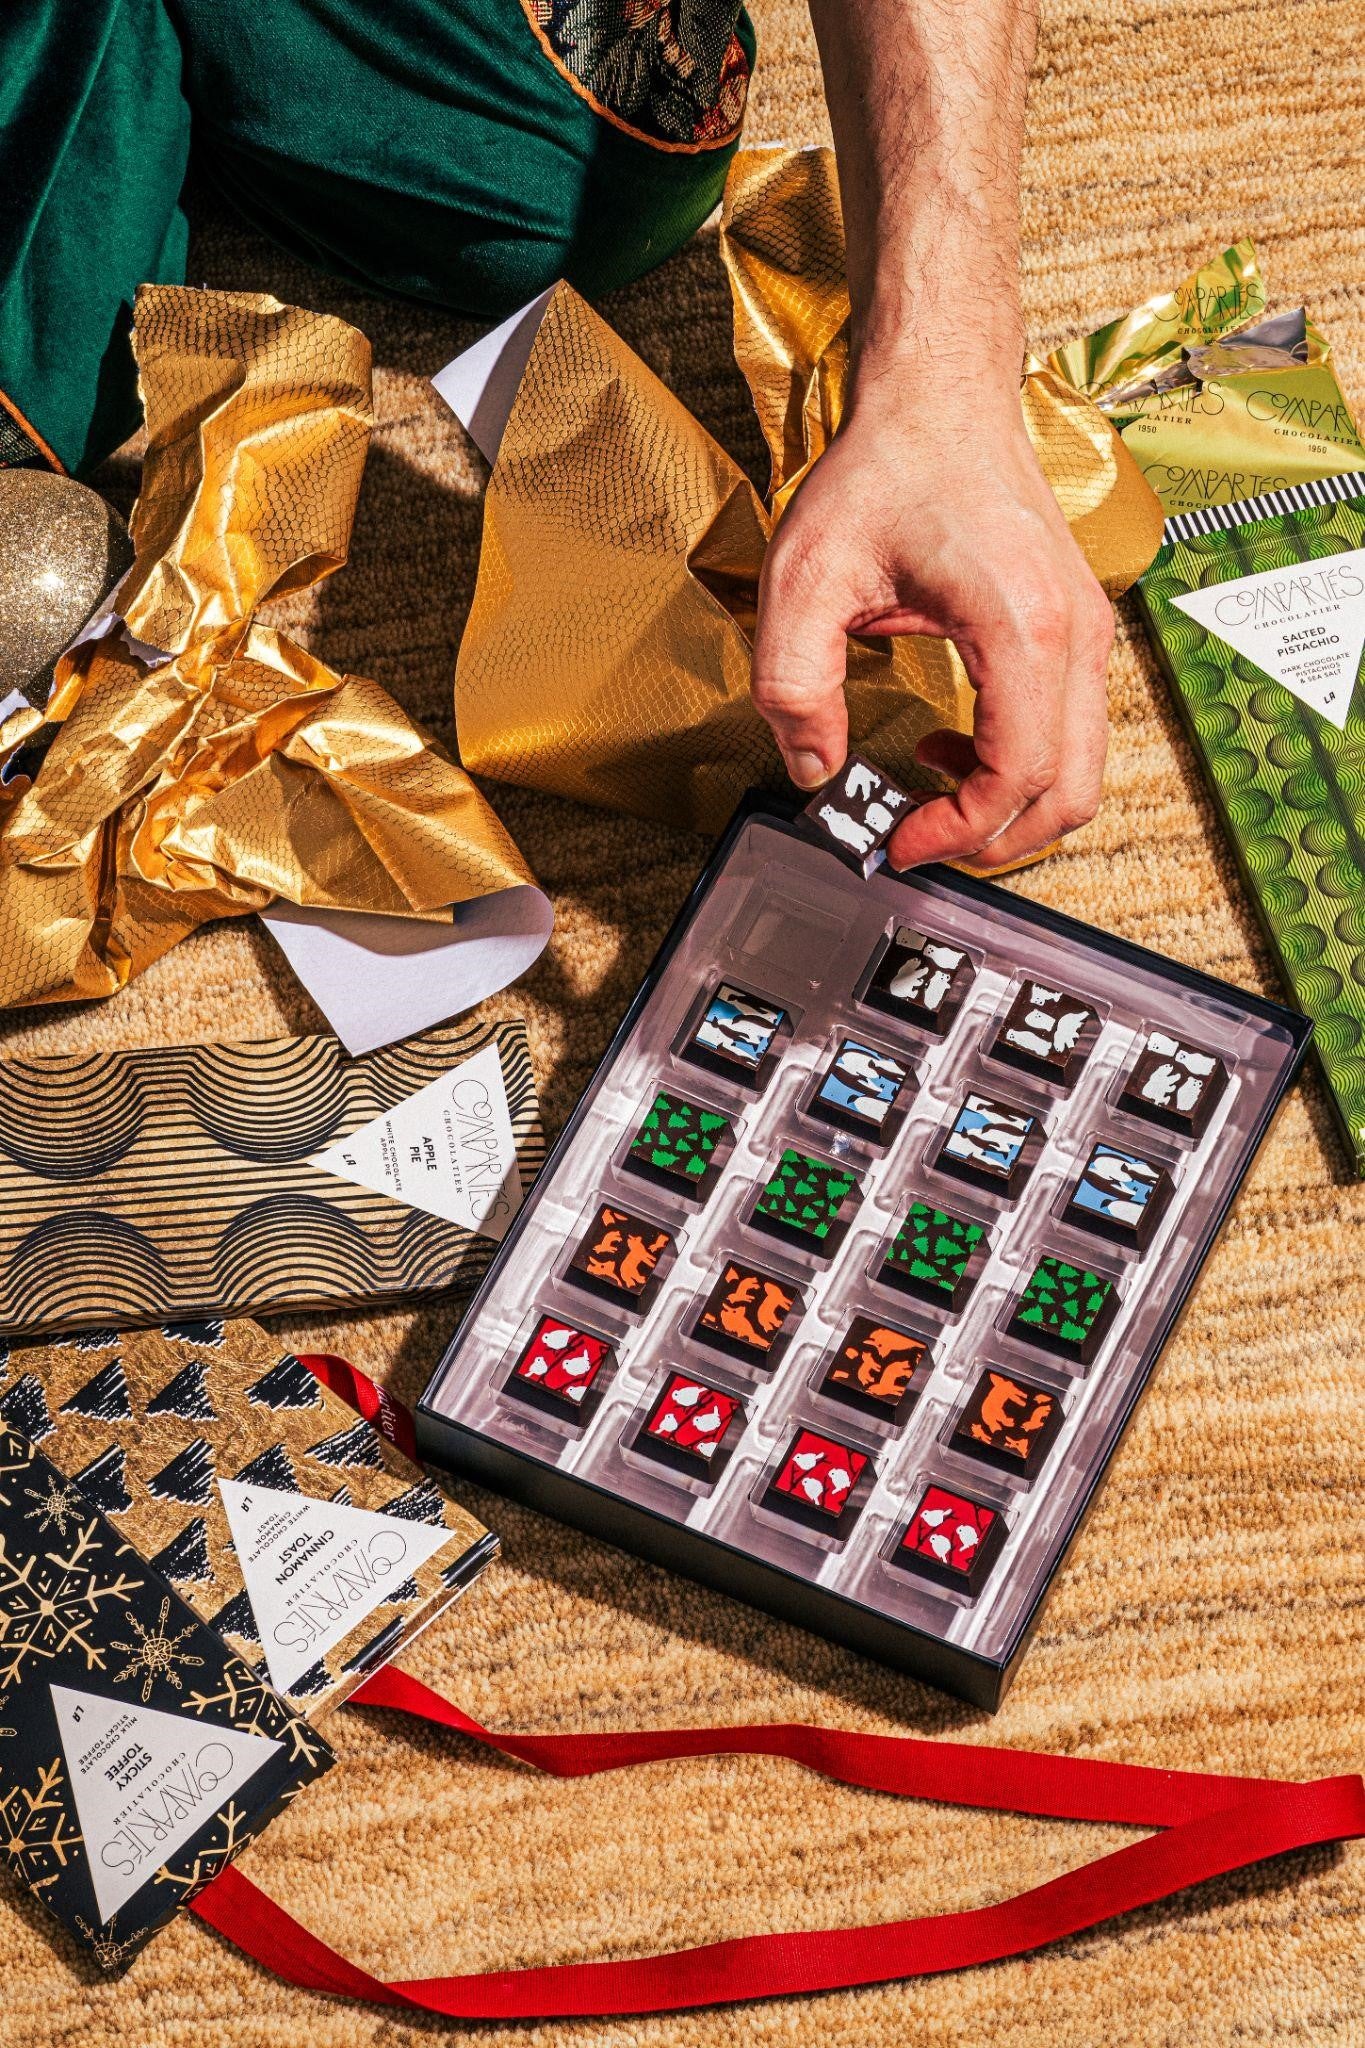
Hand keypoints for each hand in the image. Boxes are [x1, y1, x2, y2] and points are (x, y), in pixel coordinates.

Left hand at [750, 386, 1115, 870]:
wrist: (941, 397)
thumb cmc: (887, 469)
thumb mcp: (805, 578)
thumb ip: (794, 684)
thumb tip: (815, 768)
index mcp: (1022, 627)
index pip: (1017, 777)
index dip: (957, 832)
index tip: (896, 841)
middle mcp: (1075, 634)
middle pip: (1068, 793)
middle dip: (991, 839)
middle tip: (915, 837)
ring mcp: (1087, 632)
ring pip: (1079, 771)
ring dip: (1008, 805)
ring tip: (930, 789)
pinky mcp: (1079, 629)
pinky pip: (1070, 732)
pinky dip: (1022, 766)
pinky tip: (954, 744)